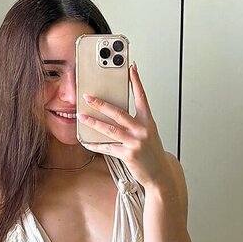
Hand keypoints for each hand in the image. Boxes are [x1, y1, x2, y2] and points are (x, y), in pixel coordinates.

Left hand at [77, 62, 170, 190]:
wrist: (160, 174)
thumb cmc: (152, 152)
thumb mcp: (148, 133)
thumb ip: (135, 122)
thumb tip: (115, 113)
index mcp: (148, 121)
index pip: (141, 97)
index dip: (136, 81)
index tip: (131, 68)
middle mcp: (142, 130)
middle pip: (119, 113)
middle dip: (101, 104)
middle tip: (88, 97)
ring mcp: (135, 143)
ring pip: (110, 130)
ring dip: (94, 123)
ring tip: (82, 117)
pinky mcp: (128, 155)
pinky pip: (108, 148)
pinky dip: (95, 145)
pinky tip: (86, 141)